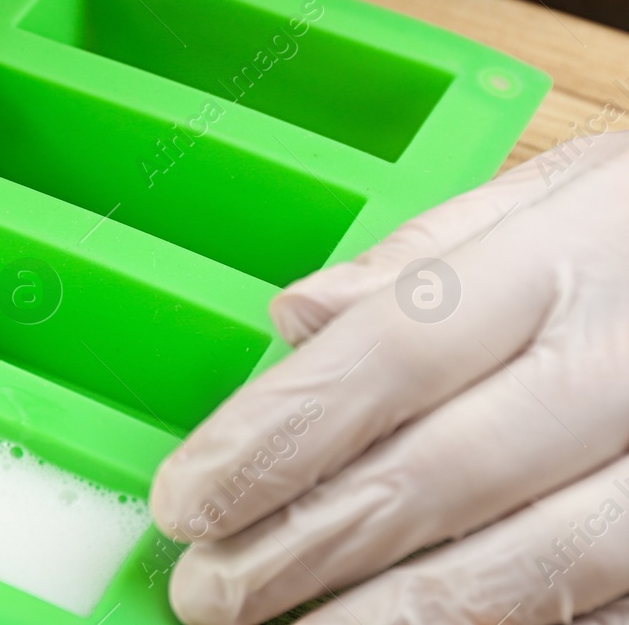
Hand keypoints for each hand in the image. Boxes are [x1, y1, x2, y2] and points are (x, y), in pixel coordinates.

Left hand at [148, 130, 628, 623]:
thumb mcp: (564, 189)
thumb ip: (424, 255)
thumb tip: (293, 317)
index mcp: (566, 260)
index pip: (389, 350)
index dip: (276, 433)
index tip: (187, 496)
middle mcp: (625, 368)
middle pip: (439, 474)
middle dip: (305, 544)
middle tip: (205, 592)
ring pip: (527, 568)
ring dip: (391, 617)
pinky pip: (604, 605)